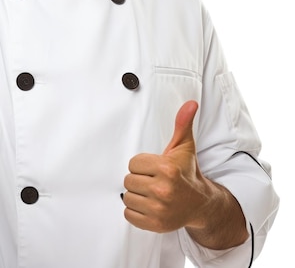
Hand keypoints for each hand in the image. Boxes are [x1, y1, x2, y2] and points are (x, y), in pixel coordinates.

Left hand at [123, 100, 209, 232]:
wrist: (200, 203)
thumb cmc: (187, 172)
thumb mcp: (184, 146)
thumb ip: (182, 123)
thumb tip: (190, 103)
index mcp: (167, 169)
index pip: (133, 163)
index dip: (142, 164)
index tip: (154, 167)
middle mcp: (163, 190)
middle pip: (128, 180)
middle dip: (139, 179)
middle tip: (153, 180)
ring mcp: (159, 209)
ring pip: (127, 197)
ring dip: (137, 195)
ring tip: (151, 192)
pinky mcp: (155, 224)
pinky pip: (129, 214)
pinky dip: (135, 211)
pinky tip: (148, 205)